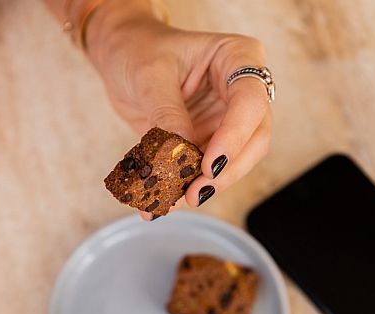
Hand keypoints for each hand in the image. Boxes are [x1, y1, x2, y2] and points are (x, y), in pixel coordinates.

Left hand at [87, 1, 271, 215]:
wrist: (120, 56)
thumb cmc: (138, 48)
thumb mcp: (149, 75)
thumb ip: (168, 113)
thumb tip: (181, 155)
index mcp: (237, 58)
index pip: (250, 102)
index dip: (234, 138)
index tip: (208, 165)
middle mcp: (239, 91)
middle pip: (254, 139)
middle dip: (227, 171)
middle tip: (196, 193)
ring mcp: (226, 120)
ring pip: (234, 163)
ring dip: (207, 186)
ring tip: (174, 203)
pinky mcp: (207, 142)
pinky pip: (204, 171)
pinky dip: (186, 189)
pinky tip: (163, 203)